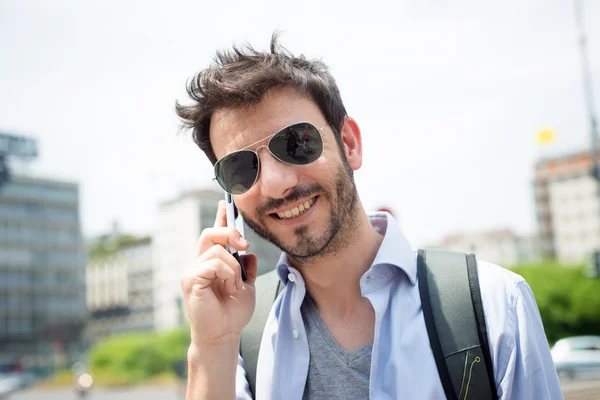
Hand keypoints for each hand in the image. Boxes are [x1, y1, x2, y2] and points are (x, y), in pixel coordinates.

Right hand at [181, 200, 257, 346]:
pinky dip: (228, 274)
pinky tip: (229, 288)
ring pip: (217, 249)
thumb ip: (246, 268)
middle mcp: (199, 263)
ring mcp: (192, 270)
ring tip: (234, 286)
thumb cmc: (233, 312)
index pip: (214, 234)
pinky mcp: (190, 279)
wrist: (225, 334)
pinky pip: (213, 263)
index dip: (220, 217)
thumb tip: (248, 253)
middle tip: (244, 246)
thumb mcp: (247, 285)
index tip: (225, 202)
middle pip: (210, 233)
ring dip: (233, 267)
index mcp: (212, 262)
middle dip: (230, 233)